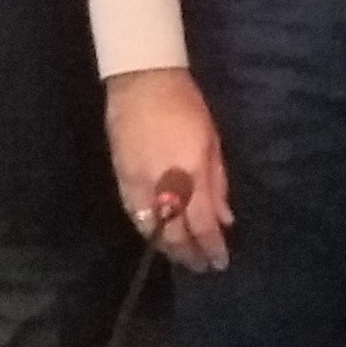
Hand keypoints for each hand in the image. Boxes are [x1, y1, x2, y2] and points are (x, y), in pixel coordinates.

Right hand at [105, 70, 232, 270]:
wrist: (142, 80)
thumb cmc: (186, 106)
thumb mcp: (212, 142)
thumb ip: (217, 184)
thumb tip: (224, 219)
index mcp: (190, 173)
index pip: (202, 224)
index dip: (211, 247)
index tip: (220, 261)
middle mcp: (162, 184)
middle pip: (174, 233)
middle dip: (189, 254)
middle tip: (201, 266)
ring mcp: (137, 183)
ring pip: (150, 229)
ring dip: (167, 246)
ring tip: (181, 255)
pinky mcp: (120, 179)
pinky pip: (134, 214)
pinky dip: (148, 229)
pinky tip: (158, 234)